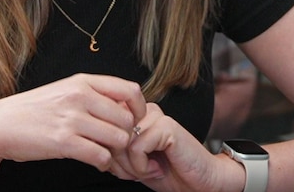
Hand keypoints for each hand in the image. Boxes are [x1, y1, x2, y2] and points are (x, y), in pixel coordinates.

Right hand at [0, 73, 145, 170]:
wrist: (0, 125)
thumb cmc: (35, 110)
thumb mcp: (65, 91)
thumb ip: (94, 95)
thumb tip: (125, 107)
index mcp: (83, 81)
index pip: (130, 90)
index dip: (139, 109)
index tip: (134, 122)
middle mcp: (80, 96)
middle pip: (128, 118)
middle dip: (128, 135)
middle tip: (118, 144)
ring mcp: (72, 118)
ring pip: (118, 138)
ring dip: (116, 151)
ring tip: (106, 152)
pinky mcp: (63, 142)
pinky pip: (101, 156)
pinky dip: (103, 163)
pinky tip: (95, 161)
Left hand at [109, 103, 244, 191]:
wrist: (200, 183)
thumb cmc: (166, 172)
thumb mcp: (131, 161)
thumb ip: (113, 149)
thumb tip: (94, 143)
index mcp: (135, 116)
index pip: (104, 128)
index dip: (109, 154)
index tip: (126, 169)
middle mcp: (144, 111)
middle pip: (111, 134)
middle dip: (118, 162)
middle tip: (137, 172)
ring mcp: (156, 116)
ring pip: (122, 140)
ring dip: (130, 165)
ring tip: (148, 171)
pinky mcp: (166, 125)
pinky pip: (136, 146)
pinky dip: (142, 166)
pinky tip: (157, 169)